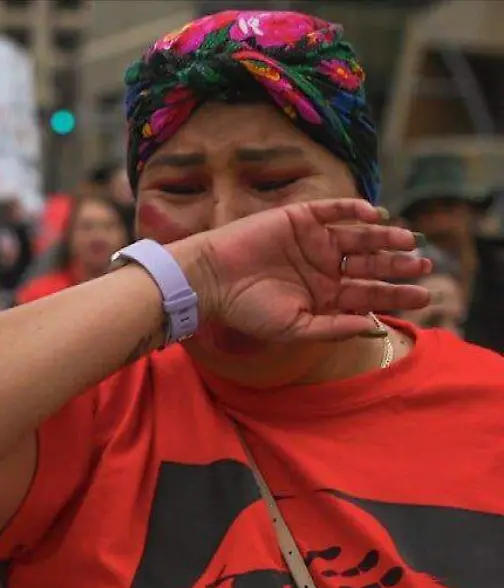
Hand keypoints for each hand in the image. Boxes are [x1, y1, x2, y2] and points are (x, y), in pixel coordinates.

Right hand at [175, 199, 430, 340]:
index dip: (397, 295)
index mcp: (323, 296)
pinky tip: (375, 216)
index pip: (369, 294)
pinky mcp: (298, 218)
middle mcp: (322, 267)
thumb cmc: (247, 310)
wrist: (211, 278)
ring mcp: (312, 241)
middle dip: (397, 265)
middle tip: (423, 266)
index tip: (425, 297)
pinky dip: (353, 210)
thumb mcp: (294, 328)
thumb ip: (333, 328)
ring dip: (384, 238)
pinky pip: (332, 210)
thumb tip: (374, 327)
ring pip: (358, 236)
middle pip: (370, 264)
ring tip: (408, 241)